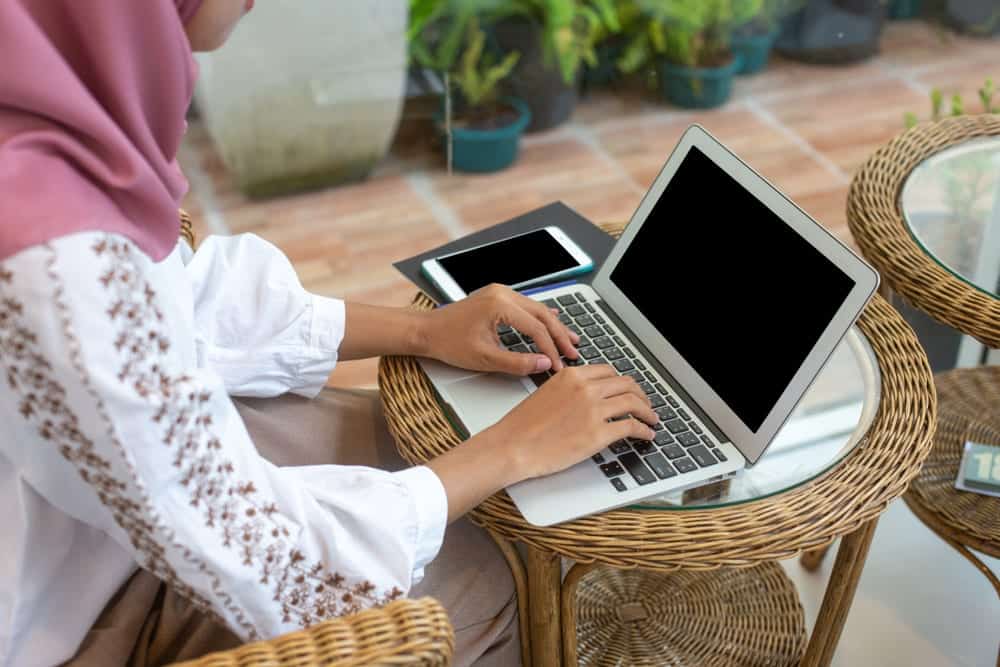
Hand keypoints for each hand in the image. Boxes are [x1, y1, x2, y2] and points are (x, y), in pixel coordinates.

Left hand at [419, 284, 579, 375]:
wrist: (427, 330)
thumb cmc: (449, 342)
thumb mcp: (485, 359)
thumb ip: (517, 363)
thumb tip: (544, 364)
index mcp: (500, 305)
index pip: (536, 328)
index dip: (551, 348)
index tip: (560, 364)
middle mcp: (502, 293)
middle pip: (542, 314)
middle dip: (560, 335)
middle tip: (574, 351)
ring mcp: (499, 292)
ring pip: (536, 308)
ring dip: (553, 325)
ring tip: (571, 338)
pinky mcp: (496, 297)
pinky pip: (525, 305)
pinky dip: (540, 317)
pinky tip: (552, 319)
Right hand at [485, 365, 657, 480]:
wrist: (511, 446)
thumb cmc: (521, 427)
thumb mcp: (546, 395)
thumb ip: (569, 391)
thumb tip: (588, 400)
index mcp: (571, 376)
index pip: (608, 372)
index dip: (623, 382)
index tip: (628, 390)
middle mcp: (585, 388)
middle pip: (626, 384)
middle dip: (640, 395)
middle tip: (645, 405)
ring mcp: (593, 410)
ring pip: (634, 403)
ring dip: (648, 412)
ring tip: (652, 420)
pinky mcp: (598, 433)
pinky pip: (631, 427)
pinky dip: (644, 430)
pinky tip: (646, 435)